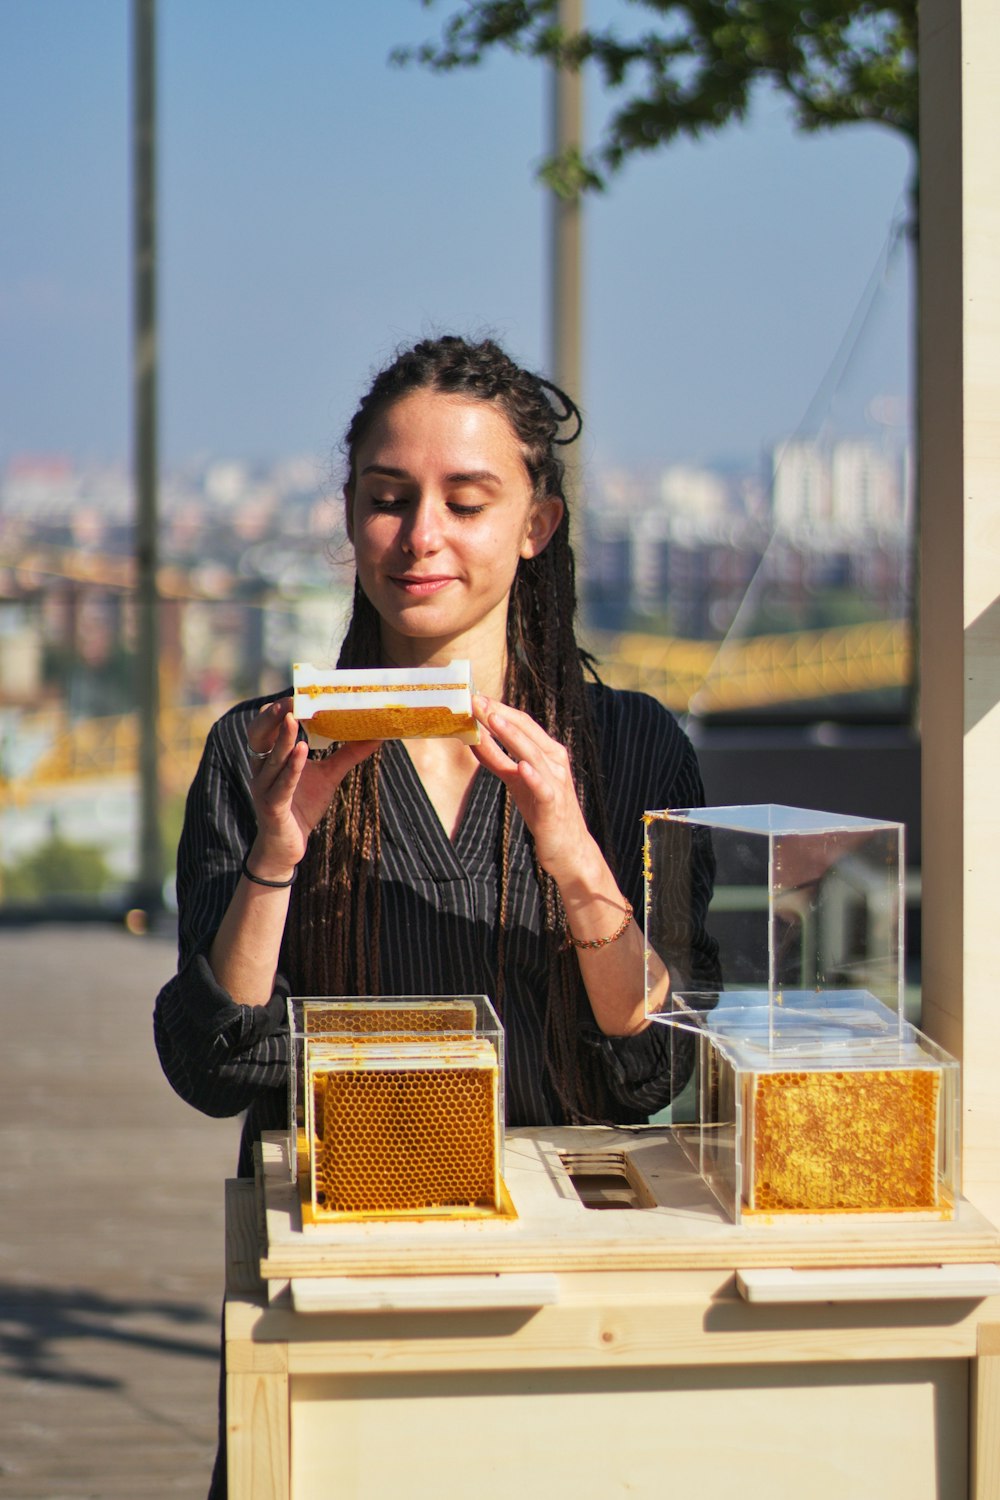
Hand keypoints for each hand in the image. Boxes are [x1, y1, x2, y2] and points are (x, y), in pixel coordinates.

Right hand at [245, 699, 376, 876]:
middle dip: (273, 718)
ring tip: (293, 719)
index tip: (295, 694)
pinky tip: (301, 752)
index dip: (276, 711)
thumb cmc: (302, 806)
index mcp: (270, 758)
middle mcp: (262, 770)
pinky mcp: (272, 808)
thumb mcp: (328, 776)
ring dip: (282, 740)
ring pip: (270, 760)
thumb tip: (376, 736)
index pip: (267, 728)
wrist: (288, 847)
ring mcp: (264, 789)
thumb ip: (347, 755)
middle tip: (291, 700)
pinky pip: (280, 786)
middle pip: (260, 738)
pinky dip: (291, 768)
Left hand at [471, 694, 598, 884]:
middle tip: (476, 701)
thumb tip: (475, 739)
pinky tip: (521, 766)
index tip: (476, 697)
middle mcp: (555, 762)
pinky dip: (534, 775)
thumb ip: (498, 760)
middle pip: (527, 731)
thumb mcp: (516, 780)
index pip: (523, 723)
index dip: (499, 708)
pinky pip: (543, 787)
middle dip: (501, 714)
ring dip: (513, 736)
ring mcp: (556, 782)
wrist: (568, 848)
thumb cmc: (542, 810)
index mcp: (548, 752)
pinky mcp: (554, 805)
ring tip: (494, 720)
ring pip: (533, 754)